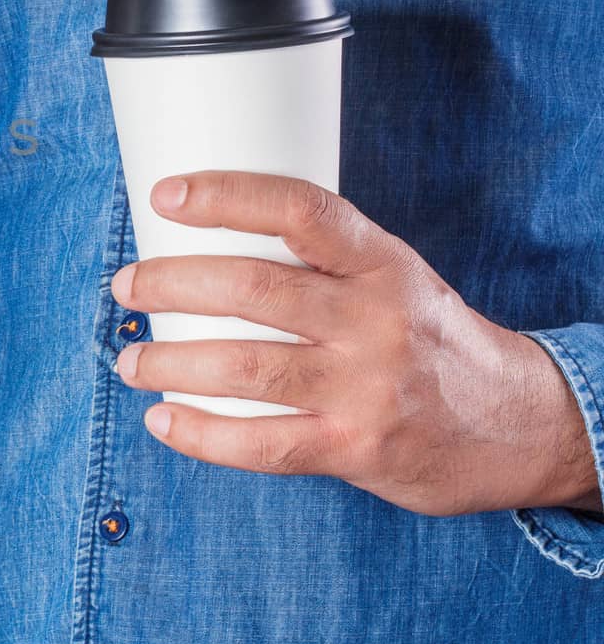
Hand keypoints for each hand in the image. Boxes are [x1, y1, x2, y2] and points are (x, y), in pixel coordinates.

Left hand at [111, 171, 601, 516]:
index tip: (163, 194)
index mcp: (380, 261)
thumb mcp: (392, 277)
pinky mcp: (357, 448)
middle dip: (172, 284)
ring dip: (170, 362)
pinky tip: (164, 422)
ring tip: (129, 360)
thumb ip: (319, 261)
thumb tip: (202, 242)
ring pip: (245, 367)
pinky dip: (202, 435)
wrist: (517, 423)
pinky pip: (263, 443)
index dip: (226, 195)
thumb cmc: (426, 338)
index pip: (299, 208)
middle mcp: (374, 318)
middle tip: (125, 285)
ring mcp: (366, 387)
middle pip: (253, 289)